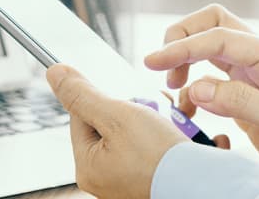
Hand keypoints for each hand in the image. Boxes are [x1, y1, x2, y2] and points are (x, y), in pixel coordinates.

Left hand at [46, 64, 188, 197]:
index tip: (127, 99)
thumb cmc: (159, 158)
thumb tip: (55, 74)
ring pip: (138, 132)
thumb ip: (84, 95)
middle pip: (112, 123)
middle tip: (153, 113)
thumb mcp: (116, 116)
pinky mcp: (153, 177)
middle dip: (136, 111)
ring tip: (171, 127)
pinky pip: (157, 147)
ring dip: (156, 121)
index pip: (82, 116)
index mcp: (88, 166)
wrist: (202, 185)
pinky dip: (169, 137)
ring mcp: (130, 178)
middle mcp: (105, 176)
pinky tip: (180, 139)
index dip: (105, 100)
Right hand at [144, 4, 258, 189]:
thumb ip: (241, 102)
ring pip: (209, 48)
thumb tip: (199, 89)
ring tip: (174, 89)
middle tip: (162, 68)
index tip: (155, 61)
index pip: (220, 37)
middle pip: (213, 25)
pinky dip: (193, 90)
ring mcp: (253, 75)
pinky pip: (210, 79)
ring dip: (185, 61)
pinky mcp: (245, 93)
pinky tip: (189, 111)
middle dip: (182, 38)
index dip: (183, 46)